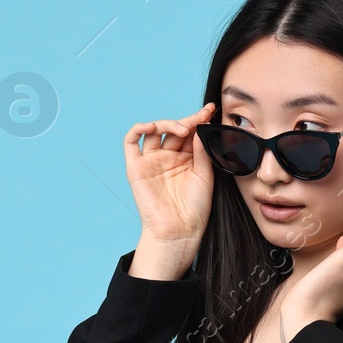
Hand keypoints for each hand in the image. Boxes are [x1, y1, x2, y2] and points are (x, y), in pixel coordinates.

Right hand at [125, 102, 214, 278]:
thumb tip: (200, 127)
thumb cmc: (195, 209)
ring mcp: (151, 161)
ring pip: (155, 132)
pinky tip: (152, 126)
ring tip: (183, 129)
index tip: (212, 110)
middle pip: (174, 130)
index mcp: (186, 159)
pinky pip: (131, 142)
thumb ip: (202, 151)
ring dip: (168, 124)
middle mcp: (168, 157)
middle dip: (188, 120)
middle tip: (201, 116)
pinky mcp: (136, 167)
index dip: (199, 120)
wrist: (179, 231)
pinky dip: (138, 129)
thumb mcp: (205, 176)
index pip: (190, 133)